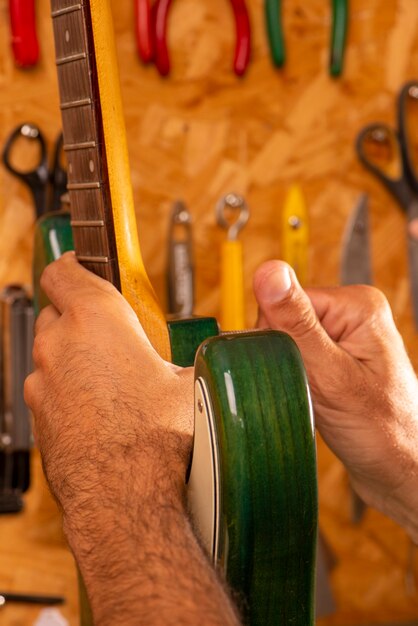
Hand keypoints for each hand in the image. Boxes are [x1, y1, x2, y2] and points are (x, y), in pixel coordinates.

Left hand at [25, 252, 239, 625]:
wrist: (124, 497)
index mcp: (97, 319)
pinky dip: (66, 388)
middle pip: (58, 310)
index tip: (85, 267)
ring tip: (111, 377)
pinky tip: (99, 408)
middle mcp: (60, 345)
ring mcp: (44, 381)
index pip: (65, 270)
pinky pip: (49, 387)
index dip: (75, 265)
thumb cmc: (157, 438)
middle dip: (80, 314)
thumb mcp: (192, 383)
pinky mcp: (39, 414)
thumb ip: (192, 358)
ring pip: (52, 351)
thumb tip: (215, 357)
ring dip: (73, 354)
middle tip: (112, 332)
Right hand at [253, 260, 417, 540]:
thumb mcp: (331, 375)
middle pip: (283, 319)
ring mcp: (344, 336)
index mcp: (357, 305)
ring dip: (288, 370)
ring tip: (315, 396)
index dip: (276, 338)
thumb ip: (296, 323)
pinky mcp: (335, 356)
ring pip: (285, 341)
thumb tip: (269, 272)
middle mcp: (352, 314)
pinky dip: (293, 378)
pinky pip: (295, 357)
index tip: (292, 369)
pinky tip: (312, 396)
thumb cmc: (380, 431)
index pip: (285, 301)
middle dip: (282, 357)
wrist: (398, 471)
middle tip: (309, 387)